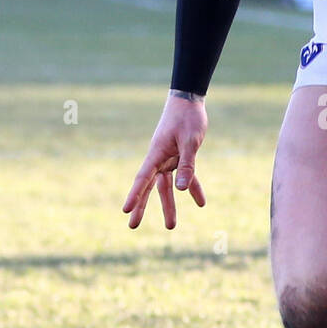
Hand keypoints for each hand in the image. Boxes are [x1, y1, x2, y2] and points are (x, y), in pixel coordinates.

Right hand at [123, 92, 206, 228]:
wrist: (188, 101)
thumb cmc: (187, 118)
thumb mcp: (190, 142)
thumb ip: (187, 165)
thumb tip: (181, 189)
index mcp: (156, 154)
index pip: (142, 179)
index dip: (134, 195)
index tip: (125, 210)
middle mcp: (159, 160)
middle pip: (149, 187)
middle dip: (142, 207)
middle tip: (132, 227)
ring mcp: (168, 160)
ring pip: (167, 186)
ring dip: (169, 205)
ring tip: (170, 226)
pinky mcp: (180, 158)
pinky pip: (186, 176)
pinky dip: (193, 188)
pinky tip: (201, 203)